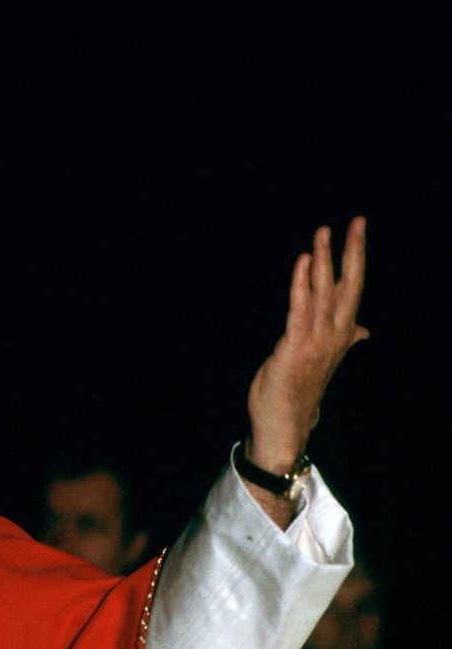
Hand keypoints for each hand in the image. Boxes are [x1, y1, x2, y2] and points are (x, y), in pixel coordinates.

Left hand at [245, 217, 367, 511]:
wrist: (285, 426)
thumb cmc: (299, 390)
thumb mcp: (321, 359)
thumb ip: (343, 340)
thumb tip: (363, 329)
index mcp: (340, 334)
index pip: (352, 289)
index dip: (356, 258)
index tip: (358, 228)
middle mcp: (334, 335)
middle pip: (347, 286)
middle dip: (351, 253)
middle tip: (355, 221)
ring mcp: (316, 342)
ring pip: (323, 293)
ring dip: (322, 262)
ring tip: (322, 233)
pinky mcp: (294, 348)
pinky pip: (299, 310)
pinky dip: (301, 285)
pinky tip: (302, 263)